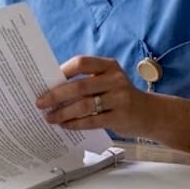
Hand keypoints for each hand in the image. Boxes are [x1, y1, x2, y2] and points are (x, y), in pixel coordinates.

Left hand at [34, 55, 149, 136]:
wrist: (149, 113)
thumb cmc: (119, 95)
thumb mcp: (107, 81)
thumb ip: (86, 81)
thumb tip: (51, 88)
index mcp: (109, 66)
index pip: (81, 63)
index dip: (62, 71)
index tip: (45, 81)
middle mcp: (115, 79)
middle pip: (79, 86)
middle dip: (56, 95)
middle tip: (40, 103)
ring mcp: (120, 98)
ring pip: (84, 106)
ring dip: (63, 113)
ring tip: (50, 117)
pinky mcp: (120, 117)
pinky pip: (92, 121)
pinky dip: (75, 123)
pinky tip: (65, 125)